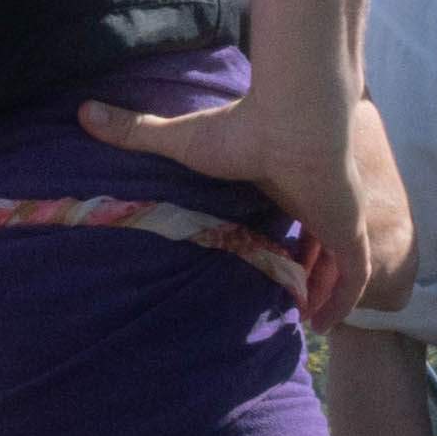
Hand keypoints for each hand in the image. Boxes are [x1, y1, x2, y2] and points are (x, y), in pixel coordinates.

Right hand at [78, 66, 406, 326]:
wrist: (291, 122)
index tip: (271, 260)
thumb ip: (136, 131)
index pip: (293, 212)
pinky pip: (354, 278)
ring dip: (328, 289)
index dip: (286, 236)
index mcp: (285, 182)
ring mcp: (337, 216)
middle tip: (292, 298)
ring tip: (309, 320)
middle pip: (319, 240)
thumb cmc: (240, 129)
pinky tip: (325, 325)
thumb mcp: (179, 140)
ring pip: (340, 263)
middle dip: (311, 268)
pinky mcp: (351, 233)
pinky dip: (343, 301)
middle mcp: (314, 200)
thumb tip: (82, 110)